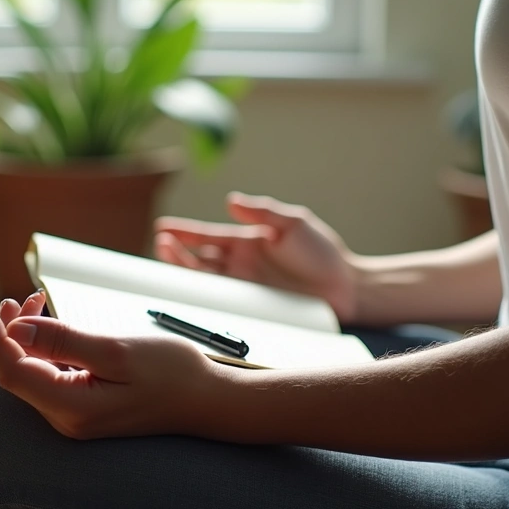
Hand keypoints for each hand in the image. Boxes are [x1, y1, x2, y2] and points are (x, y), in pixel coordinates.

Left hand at [0, 292, 223, 439]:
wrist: (209, 401)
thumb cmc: (171, 374)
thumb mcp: (116, 351)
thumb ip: (64, 342)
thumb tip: (19, 329)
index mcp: (71, 409)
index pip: (14, 373)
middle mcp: (68, 420)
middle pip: (19, 375)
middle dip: (11, 335)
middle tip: (16, 299)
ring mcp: (77, 418)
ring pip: (34, 376)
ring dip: (27, 340)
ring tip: (28, 303)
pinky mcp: (87, 410)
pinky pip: (52, 379)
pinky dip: (46, 351)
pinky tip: (50, 329)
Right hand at [155, 192, 356, 320]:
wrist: (346, 288)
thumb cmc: (323, 253)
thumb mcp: (294, 224)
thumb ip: (264, 212)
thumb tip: (232, 201)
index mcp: (247, 241)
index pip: (208, 235)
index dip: (185, 232)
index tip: (163, 227)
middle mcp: (240, 264)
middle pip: (199, 258)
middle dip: (177, 251)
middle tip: (161, 243)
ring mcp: (244, 286)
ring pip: (204, 279)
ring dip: (184, 270)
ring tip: (167, 258)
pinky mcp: (251, 306)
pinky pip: (220, 301)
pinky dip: (201, 297)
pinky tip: (188, 291)